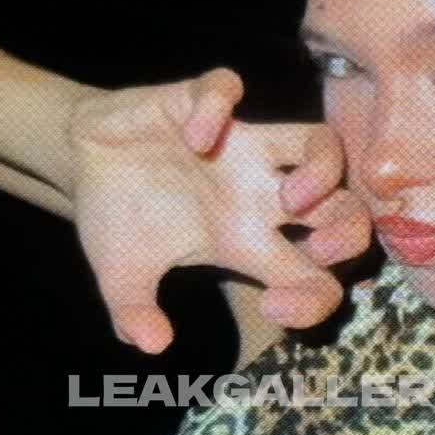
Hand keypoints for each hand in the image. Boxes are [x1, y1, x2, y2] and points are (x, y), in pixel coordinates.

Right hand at [68, 67, 373, 352]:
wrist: (85, 159)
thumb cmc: (121, 218)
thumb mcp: (121, 278)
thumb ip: (133, 313)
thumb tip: (151, 345)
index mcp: (247, 240)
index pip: (315, 275)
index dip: (315, 299)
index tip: (274, 308)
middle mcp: (258, 192)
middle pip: (343, 207)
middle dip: (348, 231)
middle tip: (316, 246)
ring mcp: (238, 145)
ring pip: (320, 141)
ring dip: (322, 169)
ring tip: (290, 197)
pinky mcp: (200, 101)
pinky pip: (228, 90)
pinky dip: (217, 110)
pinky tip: (196, 139)